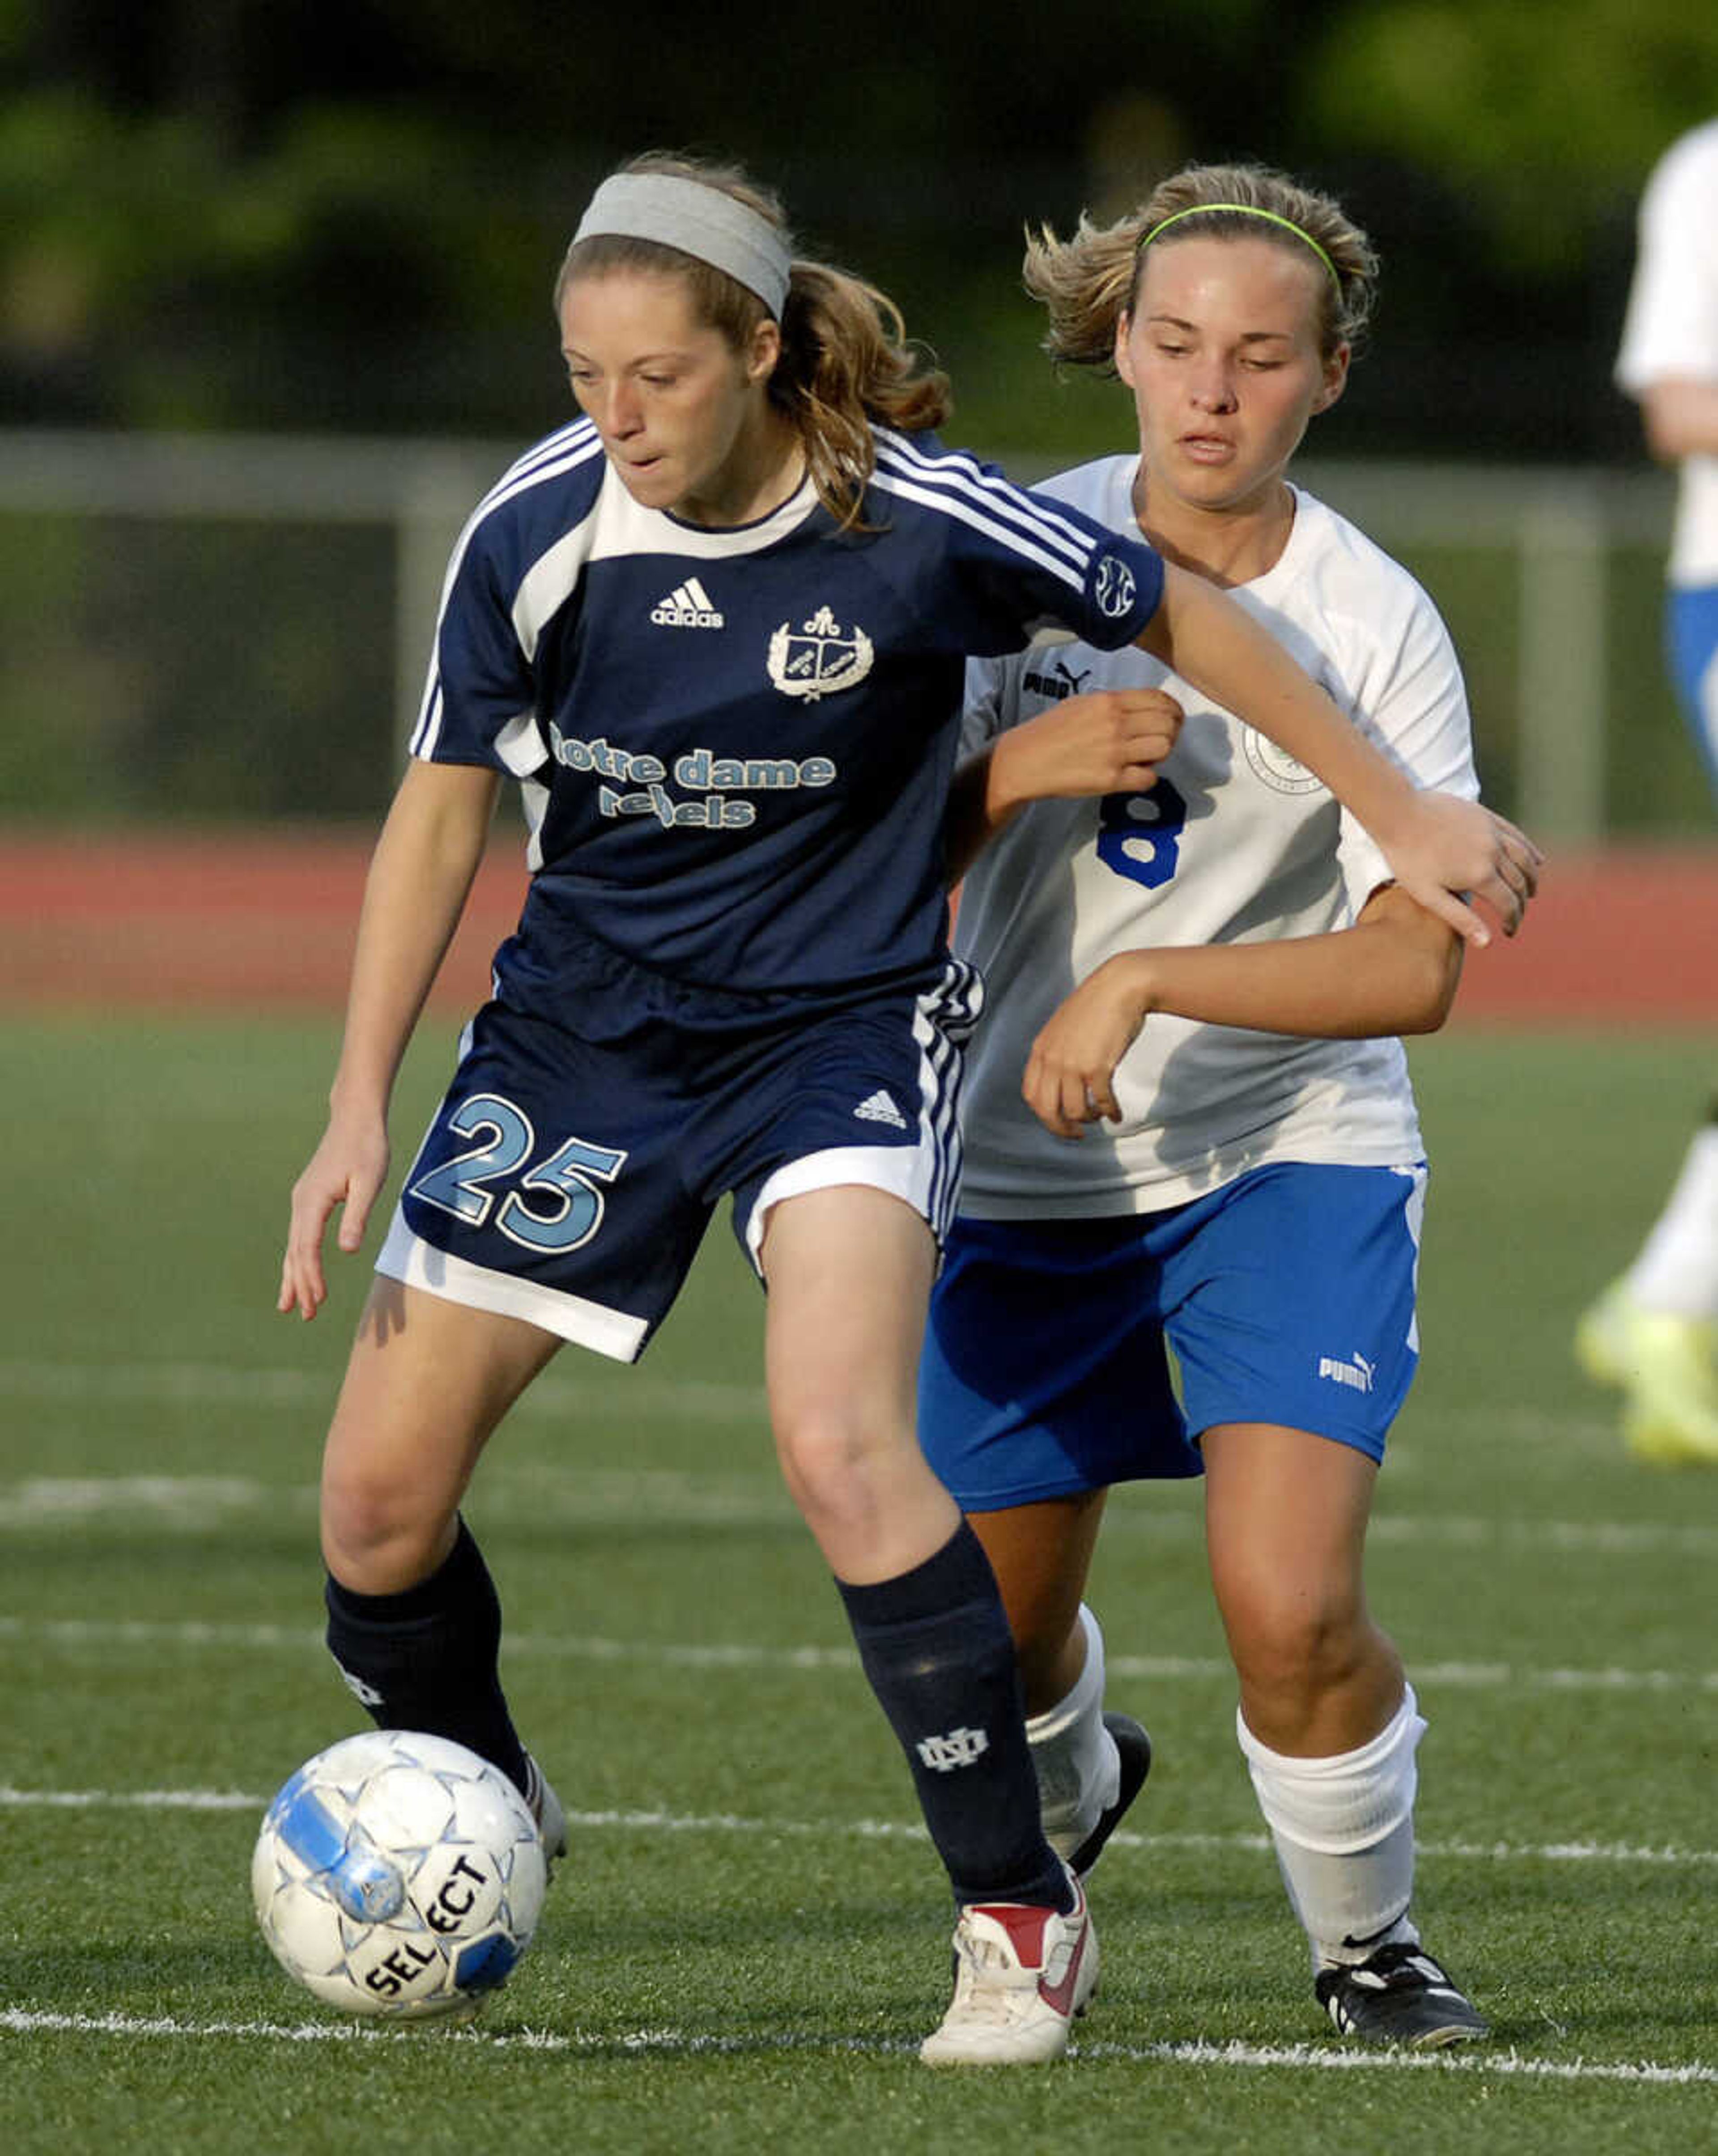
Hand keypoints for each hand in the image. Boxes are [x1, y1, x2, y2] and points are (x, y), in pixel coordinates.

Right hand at [277, 1108, 390, 1320]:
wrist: (355, 1118)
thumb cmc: (367, 1148)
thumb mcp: (368, 1182)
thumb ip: (357, 1216)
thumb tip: (348, 1251)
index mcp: (312, 1201)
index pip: (308, 1248)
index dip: (312, 1276)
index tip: (318, 1300)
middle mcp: (301, 1203)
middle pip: (296, 1252)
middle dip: (299, 1285)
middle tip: (306, 1315)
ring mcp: (302, 1201)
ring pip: (293, 1247)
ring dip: (293, 1277)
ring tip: (289, 1306)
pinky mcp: (308, 1199)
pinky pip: (299, 1236)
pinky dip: (297, 1259)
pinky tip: (298, 1272)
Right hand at [993, 688, 1182, 809]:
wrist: (1025, 760)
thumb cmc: (1050, 732)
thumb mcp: (1082, 703)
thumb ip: (1114, 704)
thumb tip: (1143, 708)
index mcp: (1109, 701)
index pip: (1160, 700)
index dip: (1172, 711)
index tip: (1170, 719)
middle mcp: (1115, 723)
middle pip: (1168, 724)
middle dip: (1171, 732)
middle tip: (1160, 740)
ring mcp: (1114, 752)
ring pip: (1163, 749)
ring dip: (1159, 755)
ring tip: (1144, 757)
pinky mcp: (1110, 779)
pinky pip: (1149, 778)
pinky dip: (1146, 778)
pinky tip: (1132, 775)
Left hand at [1022, 956, 1150, 1138]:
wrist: (1120, 987)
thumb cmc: (1096, 1006)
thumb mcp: (1063, 1028)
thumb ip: (1056, 1052)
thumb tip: (1060, 1080)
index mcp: (1040, 1050)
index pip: (1030, 1095)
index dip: (1043, 1114)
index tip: (1057, 1120)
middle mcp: (1052, 1060)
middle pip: (1046, 1110)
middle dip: (1061, 1128)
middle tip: (1076, 1134)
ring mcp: (1073, 1064)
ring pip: (1073, 1110)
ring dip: (1088, 1119)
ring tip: (1100, 1115)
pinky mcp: (1098, 1067)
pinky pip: (1100, 1102)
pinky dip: (1109, 1112)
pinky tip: (1116, 1115)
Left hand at [1377, 793, 1541, 946]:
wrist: (1400, 813)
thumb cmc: (1408, 858)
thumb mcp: (1429, 895)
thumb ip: (1460, 919)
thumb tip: (1487, 943)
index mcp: (1481, 875)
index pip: (1508, 904)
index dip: (1512, 921)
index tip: (1508, 932)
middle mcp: (1494, 853)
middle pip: (1519, 883)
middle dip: (1522, 903)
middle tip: (1516, 916)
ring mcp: (1493, 832)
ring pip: (1525, 858)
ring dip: (1532, 878)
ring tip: (1531, 892)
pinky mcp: (1488, 817)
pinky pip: (1518, 836)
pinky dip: (1530, 851)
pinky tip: (1536, 859)